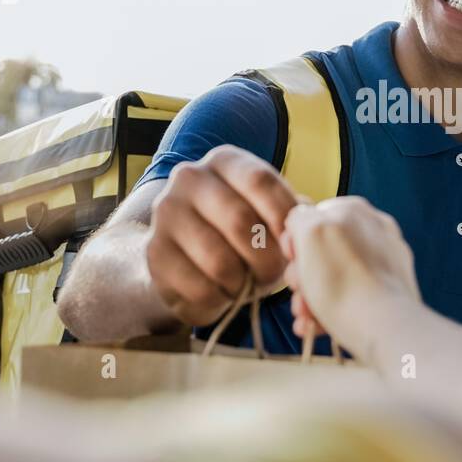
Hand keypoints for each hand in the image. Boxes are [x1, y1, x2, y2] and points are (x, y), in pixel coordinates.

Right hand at [144, 145, 297, 325]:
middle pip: (240, 222)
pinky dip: (220, 300)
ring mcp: (166, 214)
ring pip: (219, 260)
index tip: (295, 245)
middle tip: (275, 275)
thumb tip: (308, 223)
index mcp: (225, 161)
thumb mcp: (267, 215)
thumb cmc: (240, 234)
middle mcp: (190, 178)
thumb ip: (290, 215)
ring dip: (243, 283)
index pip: (261, 181)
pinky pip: (199, 287)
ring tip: (247, 285)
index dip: (284, 218)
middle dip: (267, 259)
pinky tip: (223, 294)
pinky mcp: (154, 253)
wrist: (184, 256)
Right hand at [280, 196, 421, 347]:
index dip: (296, 241)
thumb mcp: (310, 233)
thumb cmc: (344, 282)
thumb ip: (301, 217)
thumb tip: (300, 220)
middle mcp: (373, 231)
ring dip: (311, 298)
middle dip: (302, 276)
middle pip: (322, 251)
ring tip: (307, 317)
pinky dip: (331, 311)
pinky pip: (350, 296)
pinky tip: (317, 326)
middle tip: (298, 292)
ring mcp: (384, 261)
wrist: (382, 326)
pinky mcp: (388, 291)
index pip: (313, 218)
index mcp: (354, 210)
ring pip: (334, 277)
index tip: (291, 259)